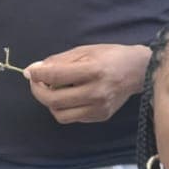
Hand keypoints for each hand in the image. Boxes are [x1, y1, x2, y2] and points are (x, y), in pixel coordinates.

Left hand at [25, 44, 150, 124]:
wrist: (138, 71)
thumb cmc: (110, 56)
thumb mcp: (84, 51)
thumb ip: (58, 61)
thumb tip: (33, 69)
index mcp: (93, 70)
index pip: (56, 76)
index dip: (38, 74)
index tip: (30, 71)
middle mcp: (96, 92)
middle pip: (54, 100)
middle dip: (38, 91)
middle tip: (36, 82)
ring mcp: (99, 108)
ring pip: (60, 114)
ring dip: (50, 103)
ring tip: (51, 90)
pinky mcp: (100, 117)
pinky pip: (72, 117)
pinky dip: (64, 108)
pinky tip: (68, 95)